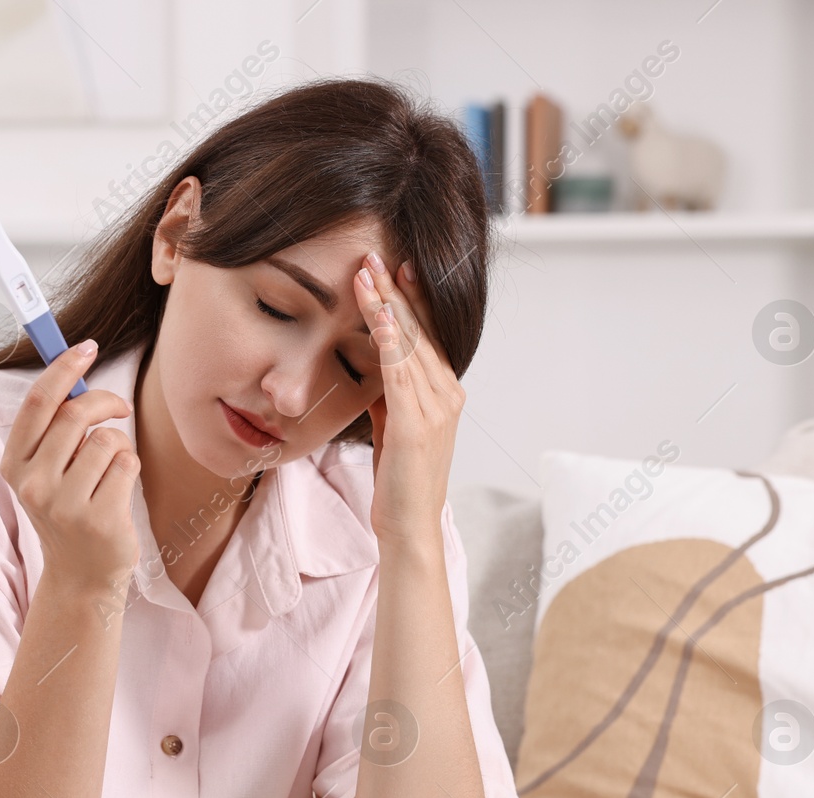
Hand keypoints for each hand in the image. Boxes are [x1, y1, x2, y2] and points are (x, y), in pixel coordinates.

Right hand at [0, 339, 140, 589]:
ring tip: (110, 473)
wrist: (81, 576)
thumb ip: (55, 429)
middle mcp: (33, 484)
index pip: (38, 403)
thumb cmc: (70, 509)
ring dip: (119, 446)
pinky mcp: (99, 519)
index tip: (88, 347)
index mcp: (14, 465)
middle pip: (75, 415)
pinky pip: (127, 465)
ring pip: (107, 440)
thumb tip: (76, 367)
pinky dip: (130, 469)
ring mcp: (65, 505)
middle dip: (105, 401)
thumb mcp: (48, 471)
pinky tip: (118, 493)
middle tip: (120, 407)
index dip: (64, 368)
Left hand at [353, 253, 465, 543]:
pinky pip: (401, 374)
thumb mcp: (392, 428)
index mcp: (445, 393)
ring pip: (410, 345)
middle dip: (396, 291)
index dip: (410, 300)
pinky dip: (391, 342)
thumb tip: (374, 365)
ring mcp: (436, 409)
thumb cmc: (399, 481)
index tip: (393, 267)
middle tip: (375, 255)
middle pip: (421, 331)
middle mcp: (448, 395)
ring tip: (366, 274)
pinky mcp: (416, 425)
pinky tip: (380, 317)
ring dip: (386, 306)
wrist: (410, 526)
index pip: (428, 335)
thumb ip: (390, 395)